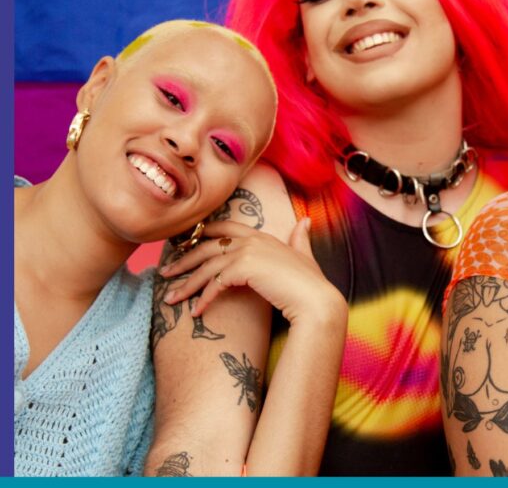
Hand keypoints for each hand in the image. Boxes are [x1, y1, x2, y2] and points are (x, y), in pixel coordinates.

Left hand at [160, 219, 345, 326]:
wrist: (315, 299)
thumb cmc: (311, 282)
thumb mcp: (304, 256)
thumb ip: (300, 238)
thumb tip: (305, 221)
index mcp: (262, 235)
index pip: (224, 228)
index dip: (202, 235)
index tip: (184, 246)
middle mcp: (252, 239)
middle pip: (207, 246)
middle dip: (183, 260)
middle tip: (165, 273)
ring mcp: (247, 252)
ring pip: (206, 266)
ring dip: (186, 284)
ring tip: (171, 299)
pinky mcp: (244, 269)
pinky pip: (215, 283)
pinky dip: (203, 298)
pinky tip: (196, 312)